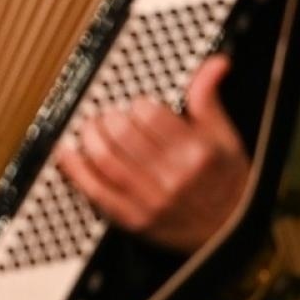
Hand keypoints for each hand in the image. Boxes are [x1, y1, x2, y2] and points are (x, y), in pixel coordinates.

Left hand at [57, 54, 248, 252]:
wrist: (231, 235)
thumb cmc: (227, 183)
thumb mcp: (226, 139)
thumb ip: (209, 100)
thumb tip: (215, 64)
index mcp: (198, 153)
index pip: (151, 115)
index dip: (137, 105)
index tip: (136, 107)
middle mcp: (175, 177)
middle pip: (122, 134)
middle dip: (107, 118)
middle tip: (106, 115)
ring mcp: (152, 200)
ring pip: (105, 158)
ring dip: (88, 136)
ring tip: (89, 128)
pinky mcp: (133, 220)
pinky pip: (94, 189)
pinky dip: (75, 168)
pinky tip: (68, 152)